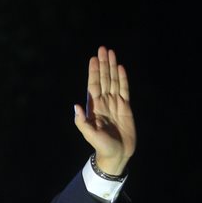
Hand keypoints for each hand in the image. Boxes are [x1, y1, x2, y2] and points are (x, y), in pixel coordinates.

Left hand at [73, 46, 135, 175]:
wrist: (117, 153)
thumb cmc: (101, 145)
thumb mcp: (89, 134)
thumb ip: (82, 121)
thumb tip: (76, 106)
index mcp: (94, 107)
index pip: (93, 85)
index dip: (94, 72)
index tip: (93, 59)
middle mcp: (104, 102)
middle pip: (104, 79)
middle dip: (103, 64)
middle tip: (102, 49)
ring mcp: (115, 103)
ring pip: (114, 81)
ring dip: (112, 67)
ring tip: (111, 53)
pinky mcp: (126, 107)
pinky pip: (125, 90)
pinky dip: (123, 79)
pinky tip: (121, 68)